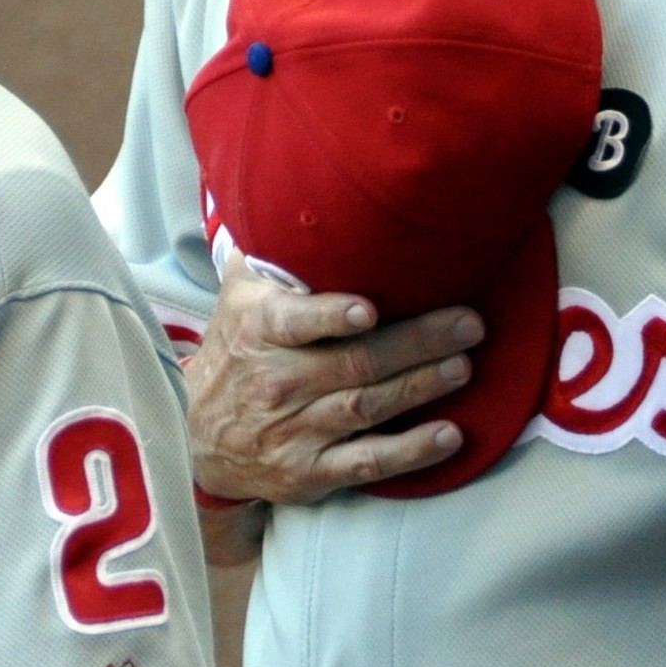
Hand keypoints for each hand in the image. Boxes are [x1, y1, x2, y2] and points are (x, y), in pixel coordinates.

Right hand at [184, 248, 484, 505]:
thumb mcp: (240, 295)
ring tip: (464, 366)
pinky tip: (448, 435)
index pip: (295, 323)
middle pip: (355, 363)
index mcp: (261, 330)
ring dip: (421, 387)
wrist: (195, 436)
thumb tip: (306, 194)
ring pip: (367, 407)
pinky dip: (411, 453)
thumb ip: (272, 252)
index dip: (332, 317)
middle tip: (469, 324)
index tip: (370, 309)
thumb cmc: (237, 347)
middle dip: (417, 343)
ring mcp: (294, 431)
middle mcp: (277, 382)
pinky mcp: (310, 472)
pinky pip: (367, 463)